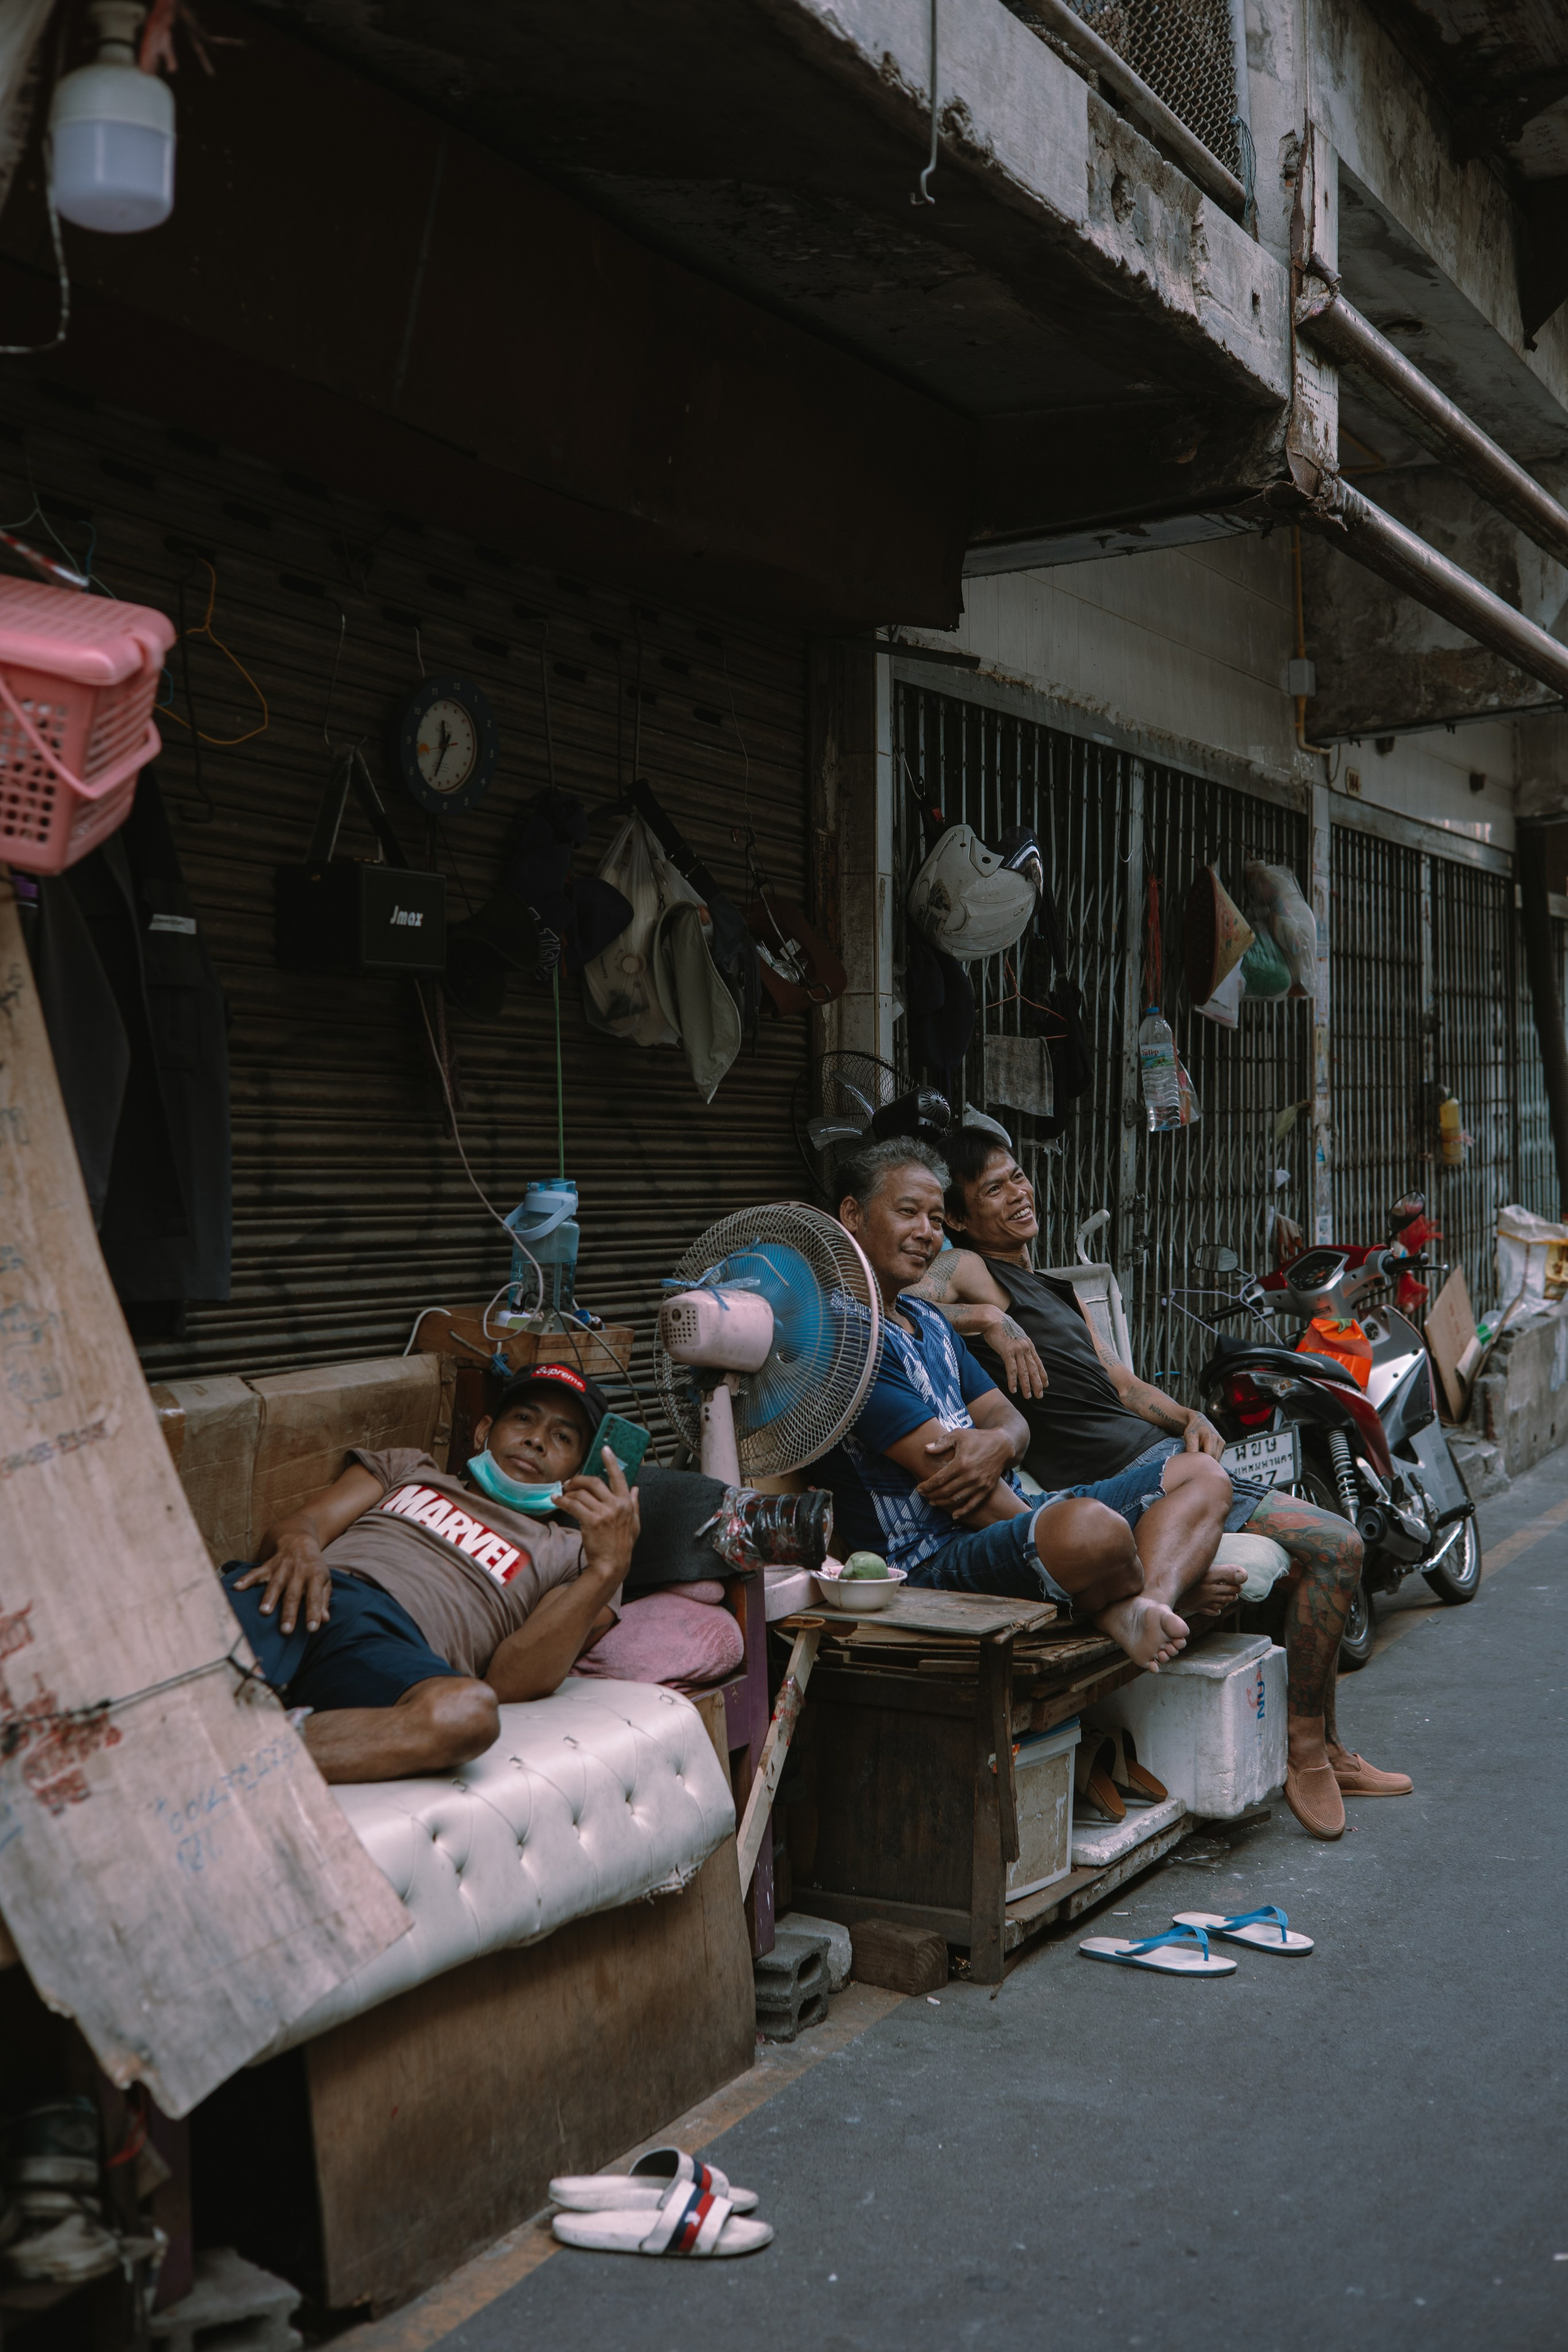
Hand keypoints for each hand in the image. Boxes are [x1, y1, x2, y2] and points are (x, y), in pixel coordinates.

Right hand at [232, 1535, 330, 1636]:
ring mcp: (282, 1568)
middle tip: (285, 1630)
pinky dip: (246, 1579)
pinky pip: (257, 1572)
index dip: (314, 1612)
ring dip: (269, 1597)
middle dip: (289, 1612)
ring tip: (264, 1612)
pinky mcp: (269, 1565)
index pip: (315, 1597)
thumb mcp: (324, 1581)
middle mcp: (298, 1572)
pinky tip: (237, 1587)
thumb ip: (323, 1600)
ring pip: (275, 1584)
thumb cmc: (314, 1567)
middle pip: (293, 1594)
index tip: (312, 1628)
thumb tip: (324, 1620)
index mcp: (315, 1576)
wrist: (300, 1542)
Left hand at [559, 1446, 640, 1582]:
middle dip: (579, 1479)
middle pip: (594, 1481)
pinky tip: (556, 1500)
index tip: (604, 1449)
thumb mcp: (635, 1523)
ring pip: (581, 1493)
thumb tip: (636, 1488)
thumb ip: (634, 1504)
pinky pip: (573, 1504)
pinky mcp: (590, 1521)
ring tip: (563, 1494)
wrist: (611, 1565)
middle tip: (570, 1482)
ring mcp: (603, 1513)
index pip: (619, 1476)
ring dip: (568, 1491)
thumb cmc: (622, 1545)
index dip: (611, 1461)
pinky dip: (562, 1500)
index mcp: (626, 1503)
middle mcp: (616, 1505)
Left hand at [917, 1424, 1015, 1516]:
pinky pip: (973, 1504)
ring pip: (957, 1499)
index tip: (919, 1488)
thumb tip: (926, 1449)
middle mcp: (970, 1476)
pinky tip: (954, 1515)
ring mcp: (979, 1484)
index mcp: (961, 1463)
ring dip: (943, 1503)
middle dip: (932, 1495)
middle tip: (924, 1496)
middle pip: (946, 1491)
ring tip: (933, 1502)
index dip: (927, 1486)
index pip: (939, 1479)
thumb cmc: (977, 1438)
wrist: (1002, 1445)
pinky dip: (963, 1511)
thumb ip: (941, 1443)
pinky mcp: (987, 1489)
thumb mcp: (958, 1435)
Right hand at [984, 1310, 1047, 1399]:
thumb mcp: (1016, 1337)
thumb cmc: (1002, 1328)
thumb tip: (1021, 1355)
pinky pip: (1012, 1370)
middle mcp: (1025, 1349)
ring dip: (1026, 1386)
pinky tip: (1013, 1389)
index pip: (1038, 1363)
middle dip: (1037, 1384)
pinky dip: (1013, 1381)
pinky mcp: (1007, 1352)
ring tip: (1027, 1396)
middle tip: (1039, 1395)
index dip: (1042, 1375)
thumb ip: (1020, 1346)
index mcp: (1028, 1345)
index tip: (1045, 1384)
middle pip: (1033, 1370)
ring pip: (1024, 1372)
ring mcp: (1017, 1350)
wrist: (993, 1320)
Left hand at [1182, 1414, 1226, 1459]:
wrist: (1199, 1422)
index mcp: (1211, 1437)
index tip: (1195, 1462)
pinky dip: (1212, 1458)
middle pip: (1215, 1458)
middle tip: (1197, 1460)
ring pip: (1217, 1459)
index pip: (1210, 1455)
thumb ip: (1191, 1449)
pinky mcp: (1222, 1446)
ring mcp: (1222, 1443)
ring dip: (1209, 1460)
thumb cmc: (1194, 1430)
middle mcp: (1219, 1440)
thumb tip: (1193, 1462)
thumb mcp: (1190, 1437)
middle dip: (1206, 1462)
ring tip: (1201, 1454)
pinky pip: (1218, 1456)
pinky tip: (1205, 1453)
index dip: (1203, 1461)